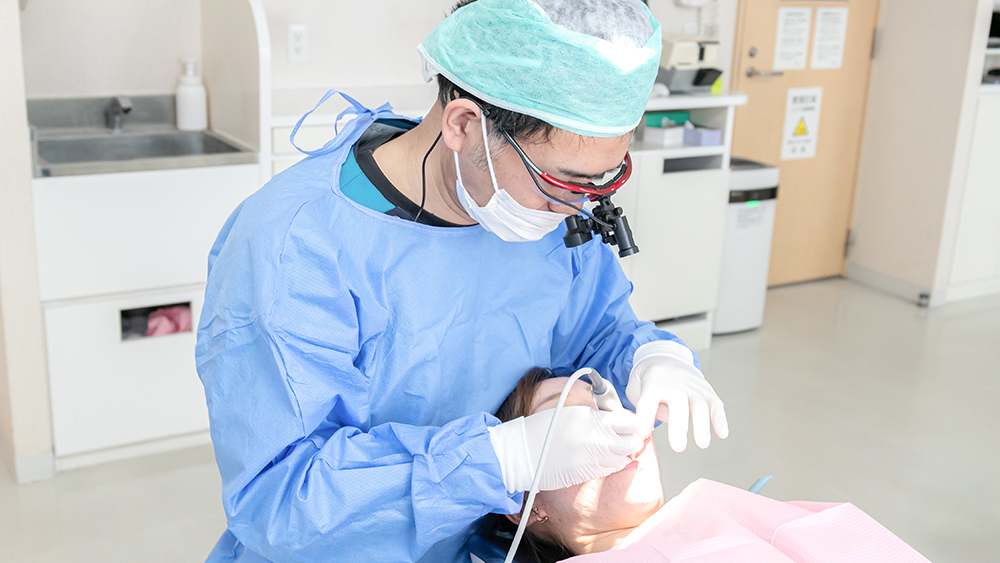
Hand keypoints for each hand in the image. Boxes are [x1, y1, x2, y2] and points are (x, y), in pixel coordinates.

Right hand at [489, 406, 642, 492]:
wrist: (521, 452)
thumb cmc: (542, 430)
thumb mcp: (571, 413)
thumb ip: (596, 417)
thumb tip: (616, 420)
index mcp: (592, 419)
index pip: (631, 422)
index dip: (634, 424)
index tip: (630, 426)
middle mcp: (596, 438)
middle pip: (633, 442)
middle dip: (631, 441)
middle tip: (622, 439)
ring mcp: (592, 458)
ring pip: (622, 459)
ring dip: (619, 454)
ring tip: (606, 449)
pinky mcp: (586, 474)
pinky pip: (608, 470)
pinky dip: (607, 465)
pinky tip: (595, 459)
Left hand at [626, 357, 727, 452]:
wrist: (665, 355)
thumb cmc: (648, 378)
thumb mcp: (634, 387)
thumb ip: (640, 407)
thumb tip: (649, 427)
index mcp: (653, 383)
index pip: (647, 403)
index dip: (644, 421)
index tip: (642, 436)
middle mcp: (674, 383)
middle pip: (678, 402)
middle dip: (679, 426)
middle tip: (678, 447)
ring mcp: (693, 386)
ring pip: (700, 403)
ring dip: (702, 424)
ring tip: (702, 444)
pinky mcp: (706, 389)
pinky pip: (715, 403)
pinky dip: (720, 418)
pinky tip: (722, 433)